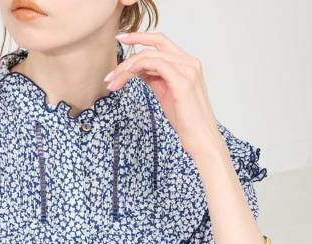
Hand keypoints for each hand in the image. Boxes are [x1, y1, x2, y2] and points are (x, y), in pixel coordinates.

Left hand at [105, 31, 224, 161]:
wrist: (200, 138)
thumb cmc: (185, 121)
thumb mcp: (166, 94)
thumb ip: (155, 78)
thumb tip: (138, 69)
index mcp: (187, 63)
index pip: (161, 42)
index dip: (140, 37)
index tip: (121, 39)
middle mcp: (189, 62)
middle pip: (154, 45)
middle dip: (129, 52)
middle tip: (110, 72)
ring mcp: (188, 70)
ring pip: (150, 56)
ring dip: (127, 67)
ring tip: (113, 82)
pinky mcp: (183, 81)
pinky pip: (156, 65)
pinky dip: (137, 68)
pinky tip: (125, 78)